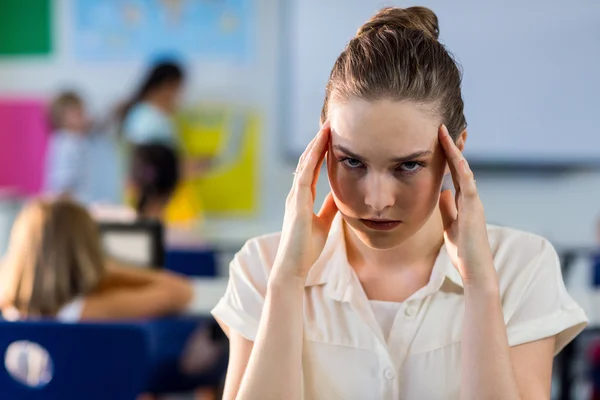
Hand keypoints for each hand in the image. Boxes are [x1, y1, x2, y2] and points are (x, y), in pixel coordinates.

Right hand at [272, 122, 337, 281]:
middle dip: (319, 141)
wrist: (294, 267)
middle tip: (331, 122)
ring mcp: (295, 196)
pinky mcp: (296, 202)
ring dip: (316, 144)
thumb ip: (329, 207)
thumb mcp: (324, 223)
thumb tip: (338, 194)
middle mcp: (296, 193)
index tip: (332, 135)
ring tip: (328, 126)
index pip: (313, 167)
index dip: (322, 150)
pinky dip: (312, 157)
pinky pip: (305, 174)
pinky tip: (320, 144)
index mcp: (303, 197)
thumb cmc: (307, 249)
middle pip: (308, 160)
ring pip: (305, 163)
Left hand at [438, 125, 495, 286]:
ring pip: (464, 169)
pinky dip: (462, 169)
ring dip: (455, 151)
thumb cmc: (463, 249)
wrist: (474, 268)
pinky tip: (455, 156)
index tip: (439, 138)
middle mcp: (470, 197)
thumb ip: (448, 207)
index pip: (454, 172)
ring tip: (444, 132)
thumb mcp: (450, 224)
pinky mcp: (473, 209)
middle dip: (453, 145)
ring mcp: (473, 201)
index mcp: (464, 200)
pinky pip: (468, 184)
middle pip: (461, 165)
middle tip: (444, 125)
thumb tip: (442, 191)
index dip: (447, 155)